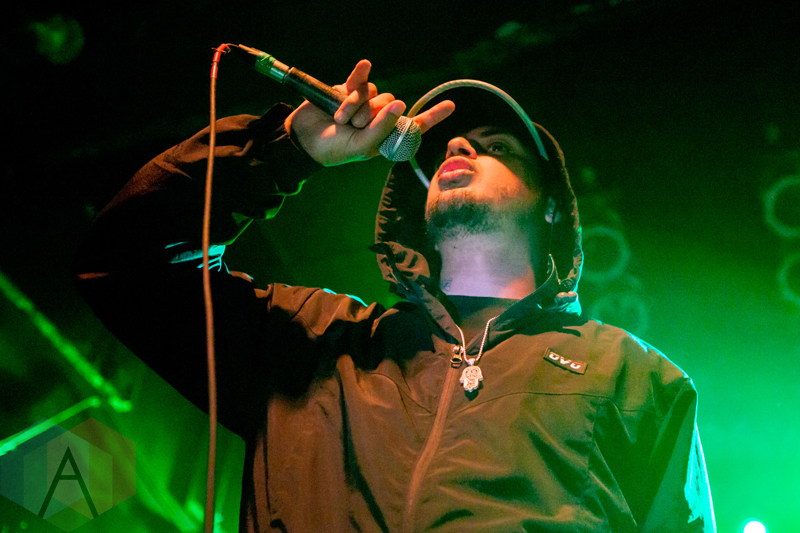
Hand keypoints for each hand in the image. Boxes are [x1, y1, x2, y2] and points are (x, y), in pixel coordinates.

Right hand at [285, 60, 454, 165]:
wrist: (303, 139)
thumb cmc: (334, 149)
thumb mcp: (361, 146)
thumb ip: (382, 129)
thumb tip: (401, 104)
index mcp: (386, 137)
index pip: (414, 125)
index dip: (432, 116)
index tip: (450, 106)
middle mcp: (379, 119)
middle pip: (391, 106)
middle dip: (371, 116)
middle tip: (352, 127)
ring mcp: (365, 104)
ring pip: (374, 94)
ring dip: (356, 106)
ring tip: (339, 119)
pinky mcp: (349, 90)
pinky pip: (362, 79)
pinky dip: (361, 74)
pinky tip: (365, 65)